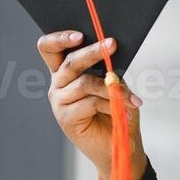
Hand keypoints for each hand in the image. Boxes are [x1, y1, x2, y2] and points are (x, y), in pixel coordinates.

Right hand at [37, 29, 147, 179]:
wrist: (120, 145)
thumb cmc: (117, 112)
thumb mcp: (116, 85)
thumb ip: (108, 71)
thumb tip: (110, 56)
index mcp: (65, 72)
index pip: (49, 48)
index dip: (60, 38)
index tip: (80, 34)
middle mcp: (58, 85)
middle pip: (69, 61)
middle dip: (93, 51)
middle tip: (112, 44)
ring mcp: (59, 102)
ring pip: (84, 83)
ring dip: (111, 87)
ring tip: (130, 98)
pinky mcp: (65, 118)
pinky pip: (89, 102)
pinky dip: (111, 104)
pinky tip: (125, 110)